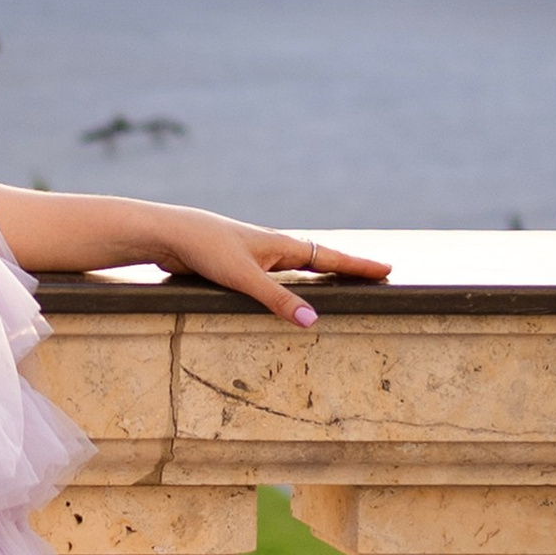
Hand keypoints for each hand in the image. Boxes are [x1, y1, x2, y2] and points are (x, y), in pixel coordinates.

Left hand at [140, 210, 389, 325]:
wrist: (169, 233)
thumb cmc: (206, 249)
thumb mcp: (245, 278)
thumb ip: (278, 300)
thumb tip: (313, 321)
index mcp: (281, 246)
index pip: (329, 258)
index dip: (357, 266)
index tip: (386, 269)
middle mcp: (272, 248)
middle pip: (318, 259)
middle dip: (346, 269)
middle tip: (373, 274)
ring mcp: (255, 255)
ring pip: (296, 266)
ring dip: (319, 273)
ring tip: (339, 280)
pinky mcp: (236, 264)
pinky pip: (274, 275)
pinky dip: (290, 281)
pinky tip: (285, 287)